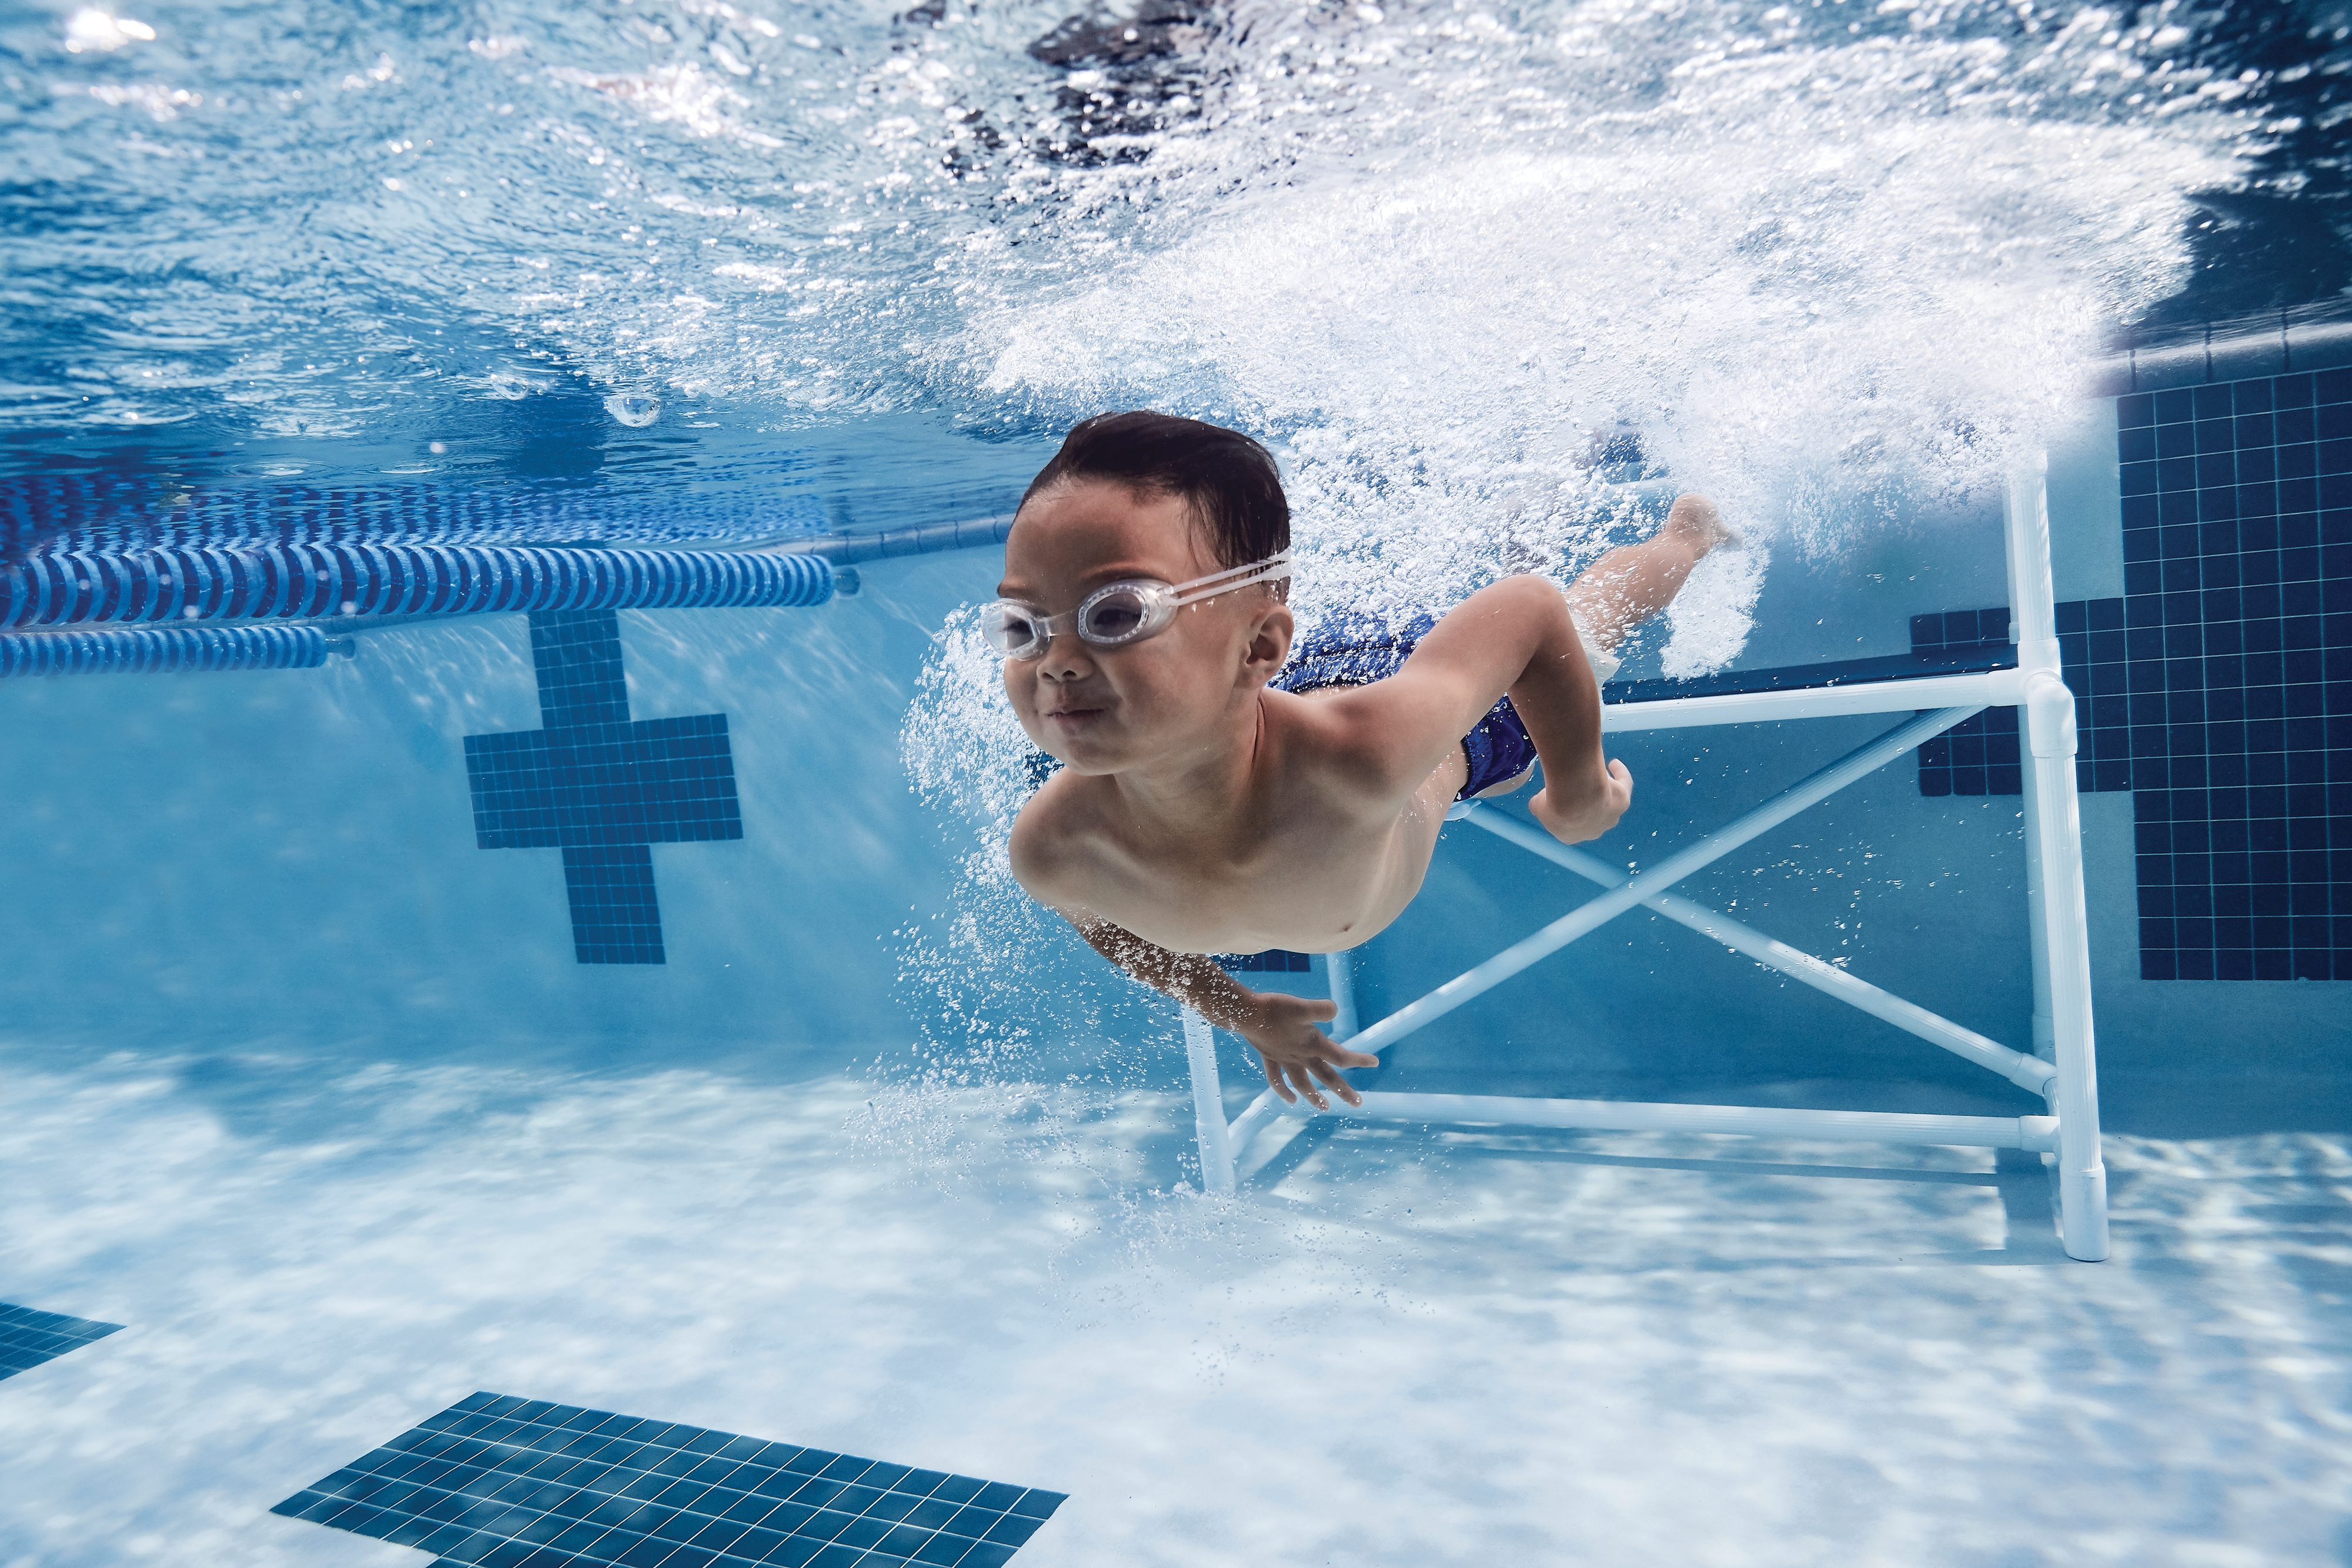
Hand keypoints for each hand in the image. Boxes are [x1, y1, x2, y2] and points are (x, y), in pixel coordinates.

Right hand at [1232, 990, 1378, 1109]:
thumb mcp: (1300, 1007)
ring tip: (1325, 1108)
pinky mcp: (1270, 1057)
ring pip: (1303, 1084)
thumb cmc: (1274, 1008)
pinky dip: (1283, 1091)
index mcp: (1312, 1044)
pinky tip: (1291, 1100)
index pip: (1341, 1056)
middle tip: (1358, 1104)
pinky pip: (1276, 1079)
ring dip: (1315, 1097)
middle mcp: (1301, 1056)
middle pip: (1326, 1077)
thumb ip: (1319, 1010)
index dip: (1359, 1060)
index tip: (1375, 1063)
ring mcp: (1284, 1059)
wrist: (1246, 1013)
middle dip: (1343, 1090)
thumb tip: (1335, 1010)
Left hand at [1530, 757, 1632, 842]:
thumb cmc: (1554, 803)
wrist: (1576, 797)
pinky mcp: (1622, 803)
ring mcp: (1609, 818)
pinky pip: (1623, 787)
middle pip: (1589, 815)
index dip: (1563, 810)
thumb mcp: (1538, 804)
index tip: (1561, 797)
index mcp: (1569, 836)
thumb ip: (1538, 804)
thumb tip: (1538, 801)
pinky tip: (1613, 764)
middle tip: (1578, 785)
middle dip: (1584, 802)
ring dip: (1602, 789)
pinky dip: (1620, 775)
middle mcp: (1592, 831)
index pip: (1566, 825)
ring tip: (1596, 772)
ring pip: (1608, 803)